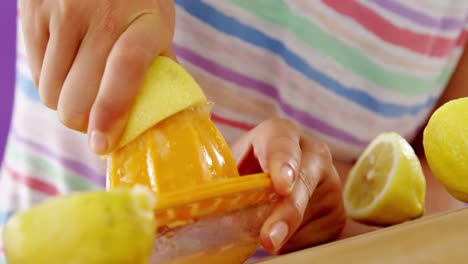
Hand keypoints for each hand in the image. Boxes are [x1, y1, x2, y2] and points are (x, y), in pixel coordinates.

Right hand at [19, 0, 175, 153]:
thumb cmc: (136, 1)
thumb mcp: (158, 27)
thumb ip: (161, 69)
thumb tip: (162, 118)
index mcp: (145, 23)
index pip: (126, 68)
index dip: (112, 110)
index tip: (102, 144)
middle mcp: (103, 16)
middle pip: (77, 97)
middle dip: (84, 121)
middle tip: (95, 118)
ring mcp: (63, 11)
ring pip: (51, 93)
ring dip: (65, 102)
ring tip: (82, 84)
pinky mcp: (33, 12)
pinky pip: (34, 73)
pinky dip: (50, 82)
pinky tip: (66, 64)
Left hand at [232, 118, 345, 252]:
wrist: (284, 179)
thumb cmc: (250, 171)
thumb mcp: (233, 167)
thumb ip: (219, 181)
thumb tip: (185, 210)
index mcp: (281, 134)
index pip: (282, 142)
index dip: (281, 162)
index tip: (280, 185)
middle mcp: (312, 153)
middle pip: (304, 182)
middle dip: (287, 212)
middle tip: (269, 239)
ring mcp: (329, 183)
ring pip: (310, 214)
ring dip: (286, 234)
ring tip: (266, 239)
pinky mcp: (336, 212)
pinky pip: (317, 233)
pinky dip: (295, 242)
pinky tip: (283, 237)